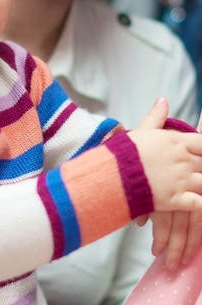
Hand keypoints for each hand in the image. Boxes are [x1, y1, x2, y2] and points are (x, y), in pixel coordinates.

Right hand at [129, 97, 201, 267]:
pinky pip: (199, 205)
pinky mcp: (176, 199)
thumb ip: (156, 117)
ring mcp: (181, 180)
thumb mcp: (141, 131)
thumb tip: (163, 100)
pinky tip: (201, 204)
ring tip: (200, 185)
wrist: (111, 176)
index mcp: (176, 141)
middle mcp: (182, 160)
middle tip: (200, 171)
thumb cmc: (123, 153)